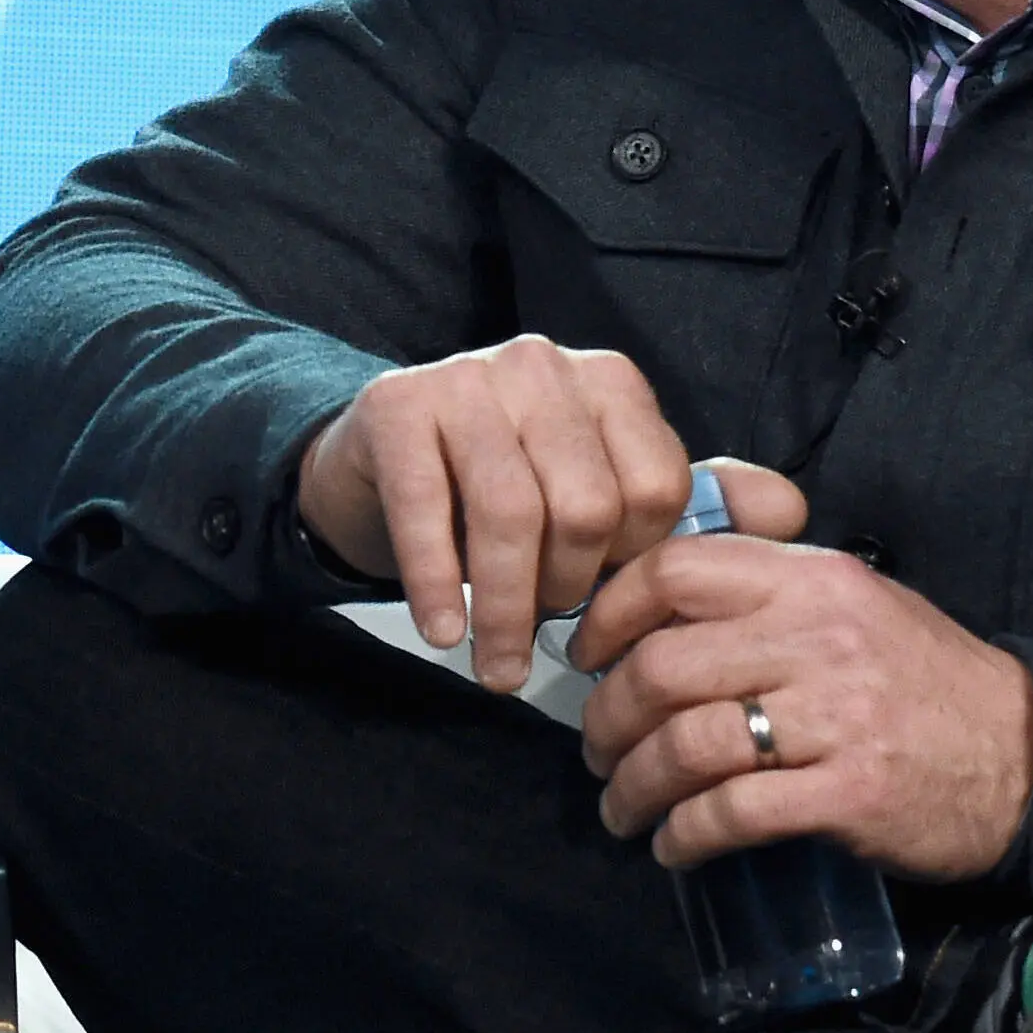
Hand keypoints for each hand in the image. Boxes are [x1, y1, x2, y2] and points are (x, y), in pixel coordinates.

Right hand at [293, 335, 691, 692]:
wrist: (376, 454)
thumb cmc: (493, 486)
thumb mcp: (572, 486)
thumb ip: (620, 523)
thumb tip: (646, 606)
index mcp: (608, 381)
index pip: (656, 486)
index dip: (633, 560)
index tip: (600, 597)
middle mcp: (541, 365)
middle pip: (587, 505)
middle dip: (567, 589)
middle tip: (544, 629)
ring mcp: (465, 376)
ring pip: (510, 514)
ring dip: (505, 610)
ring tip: (498, 666)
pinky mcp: (395, 404)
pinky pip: (424, 510)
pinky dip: (436, 586)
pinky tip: (444, 633)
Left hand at [565, 466, 1032, 877]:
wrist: (1028, 754)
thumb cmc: (921, 678)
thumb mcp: (853, 603)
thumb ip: (767, 595)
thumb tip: (653, 613)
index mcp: (812, 580)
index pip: (676, 571)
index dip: (609, 614)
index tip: (587, 656)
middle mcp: (819, 638)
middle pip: (663, 667)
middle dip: (607, 718)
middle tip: (599, 751)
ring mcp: (836, 717)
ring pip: (687, 744)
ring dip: (634, 785)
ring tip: (623, 808)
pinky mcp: (851, 792)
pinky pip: (734, 812)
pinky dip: (685, 834)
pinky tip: (673, 847)